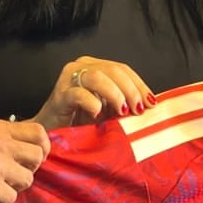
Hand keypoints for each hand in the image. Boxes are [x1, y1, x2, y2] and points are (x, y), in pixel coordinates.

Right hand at [0, 119, 50, 202]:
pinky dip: (1, 202)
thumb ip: (2, 140)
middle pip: (38, 156)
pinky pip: (11, 198)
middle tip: (11, 177)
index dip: (41, 148)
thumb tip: (30, 150)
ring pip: (27, 179)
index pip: (39, 131)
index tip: (33, 159)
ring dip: (14, 188)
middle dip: (28, 170)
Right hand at [32, 56, 154, 130]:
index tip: (151, 102)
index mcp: (95, 67)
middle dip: (130, 90)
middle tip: (138, 109)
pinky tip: (98, 114)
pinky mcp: (58, 96)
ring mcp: (68, 79)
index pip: (123, 69)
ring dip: (114, 94)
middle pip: (113, 70)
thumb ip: (126, 103)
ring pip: (96, 76)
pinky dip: (92, 103)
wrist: (51, 135)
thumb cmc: (80, 122)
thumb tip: (150, 105)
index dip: (139, 84)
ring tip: (121, 111)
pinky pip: (78, 94)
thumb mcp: (109, 110)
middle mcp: (81, 67)